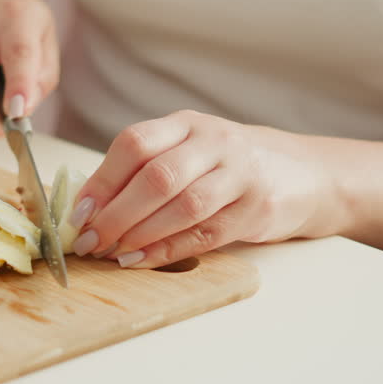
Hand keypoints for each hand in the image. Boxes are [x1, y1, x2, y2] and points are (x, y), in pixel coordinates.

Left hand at [68, 110, 343, 267]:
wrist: (305, 173)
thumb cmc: (226, 167)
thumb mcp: (188, 151)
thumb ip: (144, 170)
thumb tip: (87, 209)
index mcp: (186, 123)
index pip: (135, 143)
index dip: (102, 180)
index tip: (78, 212)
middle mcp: (215, 142)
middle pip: (157, 177)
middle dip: (116, 214)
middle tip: (90, 240)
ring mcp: (241, 174)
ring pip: (183, 206)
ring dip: (141, 235)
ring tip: (113, 252)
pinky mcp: (258, 208)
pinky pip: (205, 234)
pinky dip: (167, 251)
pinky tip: (141, 260)